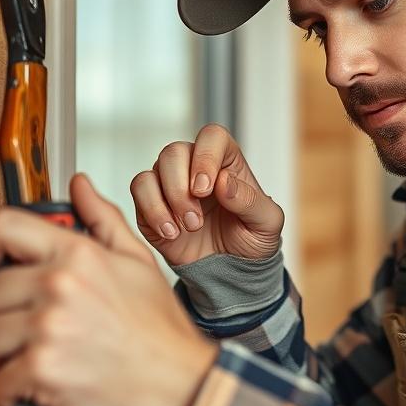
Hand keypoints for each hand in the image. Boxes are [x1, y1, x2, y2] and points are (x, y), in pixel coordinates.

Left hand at [0, 174, 217, 405]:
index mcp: (79, 256)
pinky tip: (33, 387)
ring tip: (26, 359)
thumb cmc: (158, 329)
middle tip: (19, 327)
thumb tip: (80, 187)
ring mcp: (48, 328)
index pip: (6, 226)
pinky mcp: (42, 370)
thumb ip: (103, 219)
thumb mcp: (138, 261)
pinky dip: (9, 391)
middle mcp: (60, 286)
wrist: (179, 382)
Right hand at [130, 123, 283, 266]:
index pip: (211, 137)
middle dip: (181, 189)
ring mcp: (170, 183)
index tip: (205, 189)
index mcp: (226, 160)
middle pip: (174, 151)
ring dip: (168, 202)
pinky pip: (139, 191)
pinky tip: (172, 233)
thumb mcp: (267, 223)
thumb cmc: (250, 238)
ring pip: (154, 169)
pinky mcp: (150, 202)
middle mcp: (194, 165)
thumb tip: (223, 181)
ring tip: (189, 228)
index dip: (204, 157)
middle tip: (196, 220)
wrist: (230, 268)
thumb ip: (251, 201)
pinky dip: (153, 212)